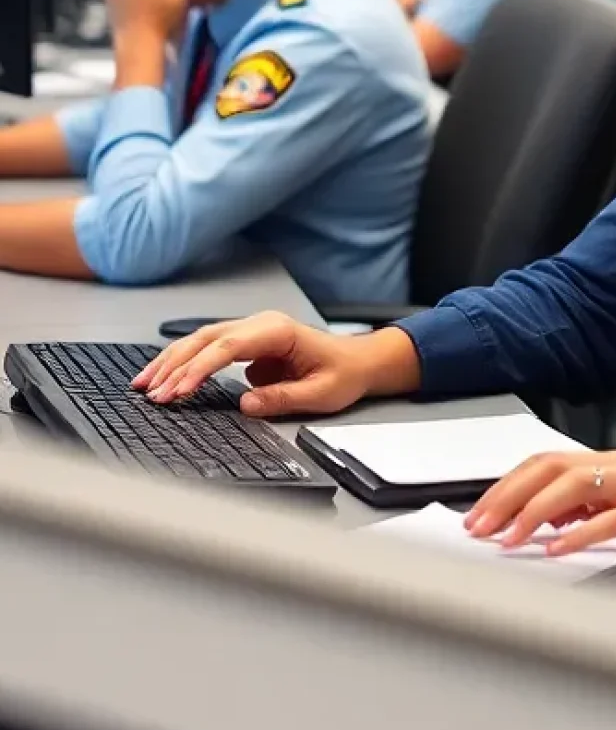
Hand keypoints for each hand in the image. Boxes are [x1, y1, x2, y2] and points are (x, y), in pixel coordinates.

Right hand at [131, 310, 420, 417]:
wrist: (358, 361)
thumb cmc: (344, 374)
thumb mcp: (320, 394)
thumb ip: (282, 398)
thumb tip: (245, 403)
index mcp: (279, 332)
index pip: (229, 346)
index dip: (199, 368)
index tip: (177, 391)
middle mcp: (262, 325)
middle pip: (207, 338)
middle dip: (174, 365)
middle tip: (150, 393)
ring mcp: (252, 331)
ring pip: (202, 339)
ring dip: (171, 361)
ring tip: (143, 384)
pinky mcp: (246, 343)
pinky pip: (208, 348)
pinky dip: (183, 361)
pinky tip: (162, 376)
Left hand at [463, 449, 615, 589]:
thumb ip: (598, 513)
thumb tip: (546, 523)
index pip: (551, 463)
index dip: (509, 486)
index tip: (478, 515)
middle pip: (555, 468)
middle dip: (509, 496)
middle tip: (478, 527)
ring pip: (580, 486)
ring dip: (535, 514)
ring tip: (507, 539)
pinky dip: (580, 534)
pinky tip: (556, 550)